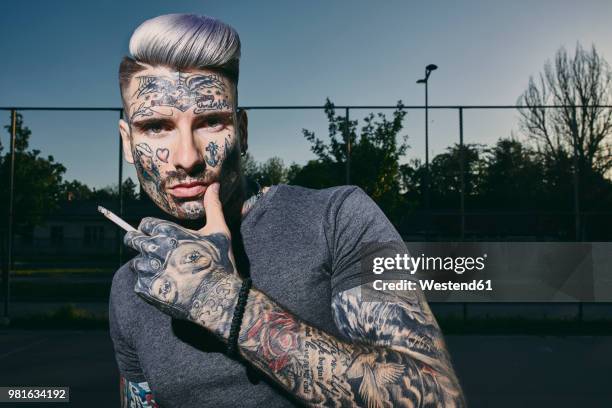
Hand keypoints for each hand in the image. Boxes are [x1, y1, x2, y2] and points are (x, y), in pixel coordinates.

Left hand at [124, 183, 241, 333]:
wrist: (217, 296)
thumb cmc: (219, 261)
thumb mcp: (218, 230)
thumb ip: (212, 206)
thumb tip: (214, 185)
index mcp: (166, 231)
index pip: (144, 224)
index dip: (151, 230)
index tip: (160, 237)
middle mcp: (152, 247)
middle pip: (132, 240)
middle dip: (141, 244)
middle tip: (159, 254)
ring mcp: (147, 269)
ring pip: (137, 263)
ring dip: (148, 266)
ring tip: (169, 273)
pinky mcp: (146, 288)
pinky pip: (139, 283)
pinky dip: (150, 285)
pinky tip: (168, 286)